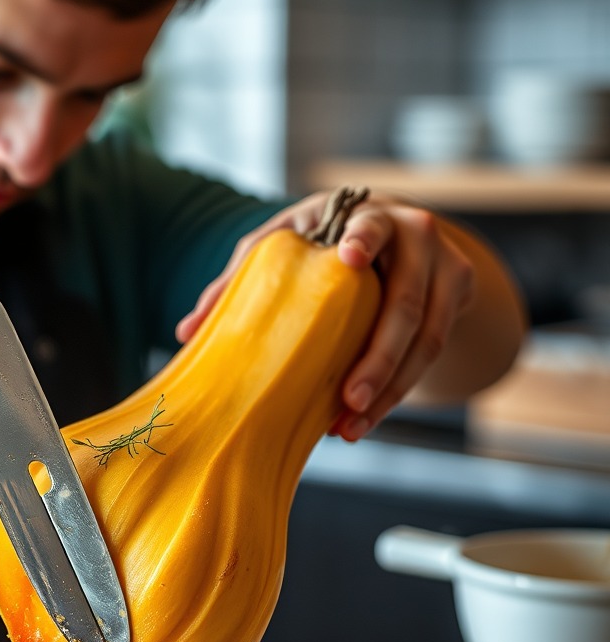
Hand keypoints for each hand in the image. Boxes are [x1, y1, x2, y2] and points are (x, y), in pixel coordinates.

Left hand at [175, 192, 475, 441]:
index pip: (369, 223)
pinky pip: (430, 355)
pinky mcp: (456, 299)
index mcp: (365, 214)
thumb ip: (237, 283)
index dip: (364, 238)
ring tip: (351, 427)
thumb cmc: (322, 245)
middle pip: (405, 300)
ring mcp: (445, 267)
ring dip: (389, 388)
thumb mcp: (281, 250)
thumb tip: (185, 333)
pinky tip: (363, 421)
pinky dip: (396, 393)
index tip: (351, 259)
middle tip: (347, 399)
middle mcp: (414, 234)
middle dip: (378, 355)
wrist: (396, 244)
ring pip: (425, 338)